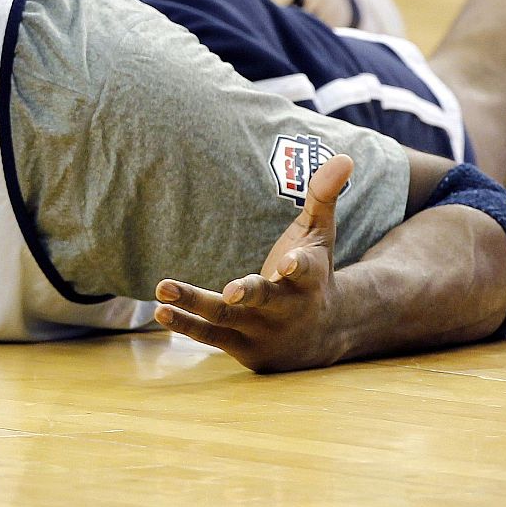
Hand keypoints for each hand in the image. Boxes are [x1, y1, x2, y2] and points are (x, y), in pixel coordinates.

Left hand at [153, 154, 354, 372]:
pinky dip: (186, 325)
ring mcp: (264, 331)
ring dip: (194, 305)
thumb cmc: (315, 274)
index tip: (289, 263)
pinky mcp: (244, 349)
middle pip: (263, 299)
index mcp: (309, 278)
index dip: (297, 266)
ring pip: (226, 318)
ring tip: (162, 289)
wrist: (325, 335)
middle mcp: (287, 308)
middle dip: (247, 293)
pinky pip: (211, 336)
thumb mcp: (321, 234)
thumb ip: (323, 195)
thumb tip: (344, 156)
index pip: (306, 270)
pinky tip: (161, 310)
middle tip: (229, 290)